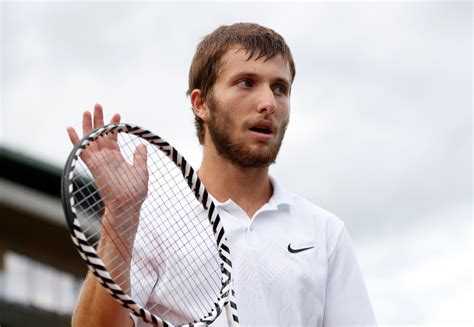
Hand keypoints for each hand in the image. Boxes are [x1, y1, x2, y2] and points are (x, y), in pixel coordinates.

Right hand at [67, 104, 147, 238]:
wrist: (128, 205)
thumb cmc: (136, 192)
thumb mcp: (141, 170)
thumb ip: (139, 158)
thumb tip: (141, 145)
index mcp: (117, 158)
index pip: (112, 138)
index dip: (114, 125)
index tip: (118, 114)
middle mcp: (106, 158)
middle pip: (99, 134)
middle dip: (98, 119)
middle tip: (97, 104)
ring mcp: (99, 161)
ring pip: (90, 139)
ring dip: (87, 125)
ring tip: (87, 110)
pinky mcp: (93, 165)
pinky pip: (82, 151)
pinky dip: (75, 140)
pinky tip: (70, 129)